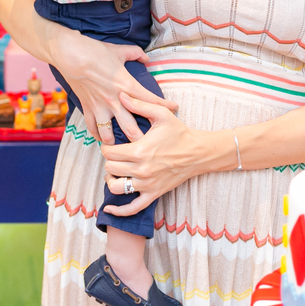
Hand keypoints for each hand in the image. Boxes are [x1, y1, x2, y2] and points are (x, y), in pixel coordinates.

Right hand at [52, 32, 176, 144]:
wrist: (70, 54)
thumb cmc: (96, 51)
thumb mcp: (120, 50)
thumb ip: (136, 54)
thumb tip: (145, 57)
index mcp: (126, 86)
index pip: (150, 100)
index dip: (165, 106)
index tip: (174, 109)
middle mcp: (115, 101)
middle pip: (131, 128)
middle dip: (142, 140)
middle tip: (150, 145)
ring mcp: (99, 107)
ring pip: (109, 135)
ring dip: (117, 143)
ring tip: (125, 147)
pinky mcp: (87, 108)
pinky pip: (92, 128)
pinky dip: (98, 135)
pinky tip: (103, 138)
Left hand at [101, 93, 204, 216]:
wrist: (198, 152)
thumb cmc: (179, 132)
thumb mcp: (160, 114)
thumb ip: (139, 104)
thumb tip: (120, 94)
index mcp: (139, 150)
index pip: (108, 153)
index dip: (106, 147)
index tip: (112, 144)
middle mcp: (140, 170)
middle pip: (109, 169)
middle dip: (109, 161)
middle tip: (116, 155)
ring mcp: (146, 184)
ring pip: (115, 187)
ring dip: (111, 180)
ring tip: (116, 172)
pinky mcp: (153, 194)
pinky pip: (132, 208)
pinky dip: (119, 211)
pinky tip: (109, 208)